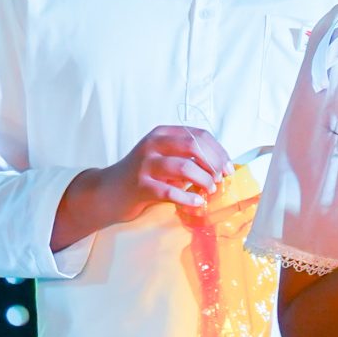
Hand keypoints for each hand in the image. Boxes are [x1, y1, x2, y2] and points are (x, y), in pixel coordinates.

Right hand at [58, 126, 233, 248]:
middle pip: (194, 146)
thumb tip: (221, 165)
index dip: (218, 151)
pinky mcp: (141, 186)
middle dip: (214, 163)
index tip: (228, 167)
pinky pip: (170, 191)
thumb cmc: (143, 175)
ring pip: (184, 167)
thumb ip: (187, 157)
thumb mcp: (164, 158)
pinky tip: (197, 202)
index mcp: (162, 134)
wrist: (109, 192)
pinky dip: (188, 198)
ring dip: (204, 180)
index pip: (198, 135)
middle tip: (221, 179)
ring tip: (210, 190)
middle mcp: (153, 144)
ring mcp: (145, 164)